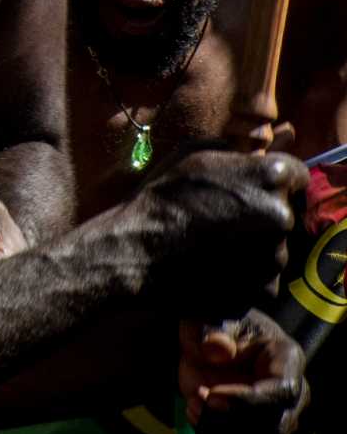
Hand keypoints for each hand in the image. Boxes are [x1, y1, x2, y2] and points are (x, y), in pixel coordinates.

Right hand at [119, 150, 304, 315]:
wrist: (136, 249)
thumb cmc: (161, 196)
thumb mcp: (193, 153)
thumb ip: (237, 149)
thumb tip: (269, 144)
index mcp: (271, 176)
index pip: (296, 174)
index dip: (274, 181)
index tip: (251, 188)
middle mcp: (282, 215)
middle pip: (286, 211)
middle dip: (262, 213)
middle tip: (223, 217)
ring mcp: (275, 255)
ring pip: (275, 246)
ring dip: (253, 244)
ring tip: (214, 243)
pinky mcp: (264, 289)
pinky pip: (263, 278)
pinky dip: (245, 274)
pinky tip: (214, 264)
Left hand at [179, 310, 308, 433]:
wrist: (209, 344)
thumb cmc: (215, 326)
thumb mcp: (209, 318)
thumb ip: (214, 331)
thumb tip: (218, 350)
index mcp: (287, 360)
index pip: (281, 392)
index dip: (246, 401)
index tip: (210, 395)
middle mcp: (291, 397)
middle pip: (271, 429)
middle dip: (225, 422)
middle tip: (195, 400)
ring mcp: (278, 422)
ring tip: (194, 411)